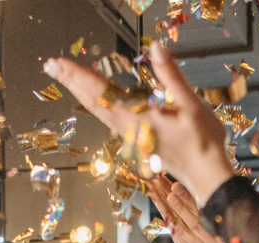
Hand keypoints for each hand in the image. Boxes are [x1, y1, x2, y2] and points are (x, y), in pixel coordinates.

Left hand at [44, 43, 233, 203]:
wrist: (207, 176)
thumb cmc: (203, 144)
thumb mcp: (190, 104)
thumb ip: (171, 75)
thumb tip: (156, 48)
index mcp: (137, 118)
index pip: (99, 92)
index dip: (78, 75)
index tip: (59, 63)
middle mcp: (128, 128)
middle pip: (92, 101)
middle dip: (71, 81)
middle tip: (51, 65)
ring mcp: (130, 136)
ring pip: (98, 110)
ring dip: (81, 91)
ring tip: (66, 76)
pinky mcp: (137, 140)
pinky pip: (109, 118)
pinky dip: (97, 102)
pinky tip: (95, 97)